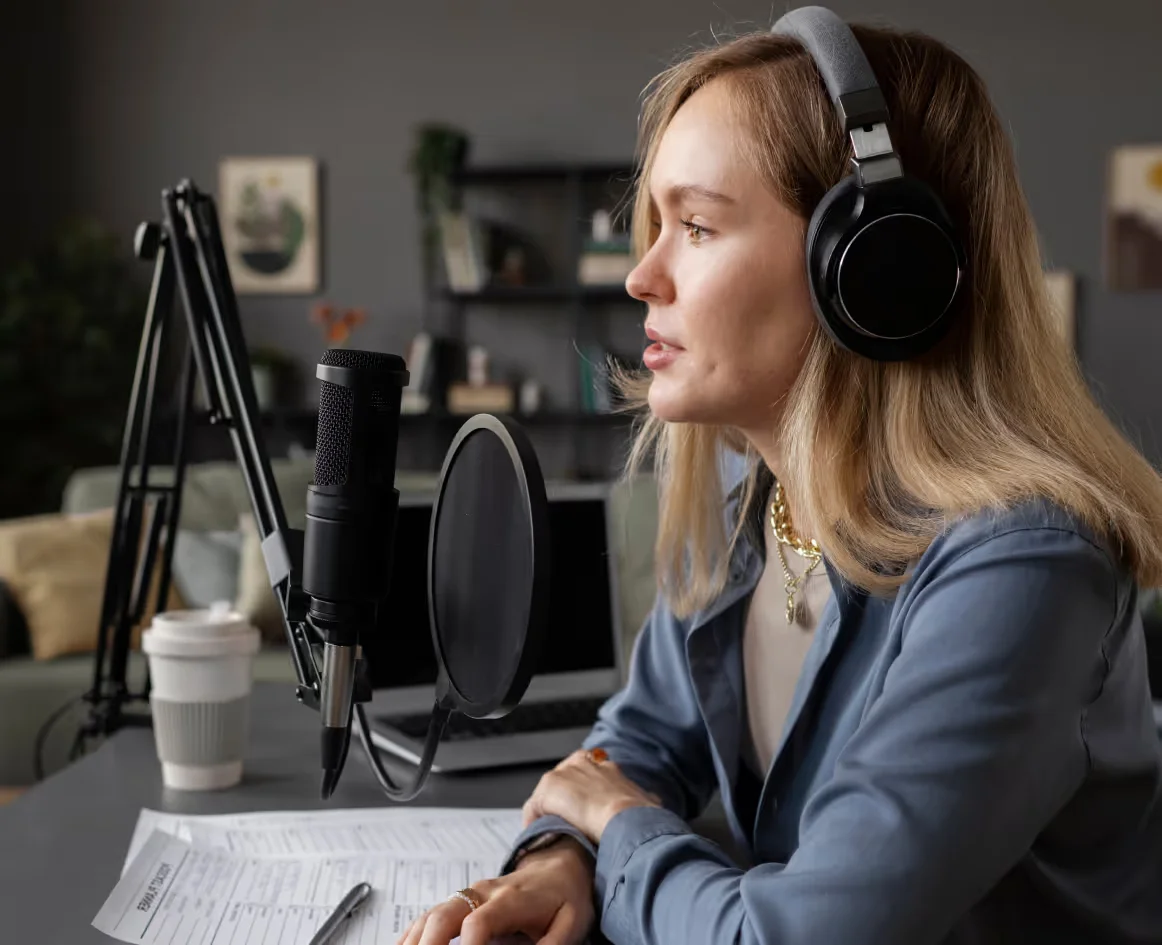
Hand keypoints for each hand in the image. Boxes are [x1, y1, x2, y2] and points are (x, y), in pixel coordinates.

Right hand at [396, 838, 593, 944]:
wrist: (560, 866)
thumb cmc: (565, 898)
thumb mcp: (570, 924)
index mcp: (511, 900)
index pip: (478, 922)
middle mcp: (483, 893)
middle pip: (444, 915)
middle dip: (428, 944)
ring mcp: (469, 895)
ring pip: (432, 915)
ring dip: (415, 940)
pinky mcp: (462, 901)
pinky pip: (430, 915)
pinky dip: (413, 933)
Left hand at [521, 749, 661, 844]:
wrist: (627, 818)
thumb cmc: (641, 816)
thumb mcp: (649, 803)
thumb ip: (647, 800)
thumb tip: (654, 803)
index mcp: (608, 768)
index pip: (589, 770)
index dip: (585, 790)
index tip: (585, 807)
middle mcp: (585, 764)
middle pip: (565, 778)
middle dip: (564, 799)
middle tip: (564, 823)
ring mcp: (565, 773)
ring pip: (548, 792)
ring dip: (548, 811)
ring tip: (550, 832)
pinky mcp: (550, 786)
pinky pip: (534, 806)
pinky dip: (534, 821)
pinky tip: (539, 837)